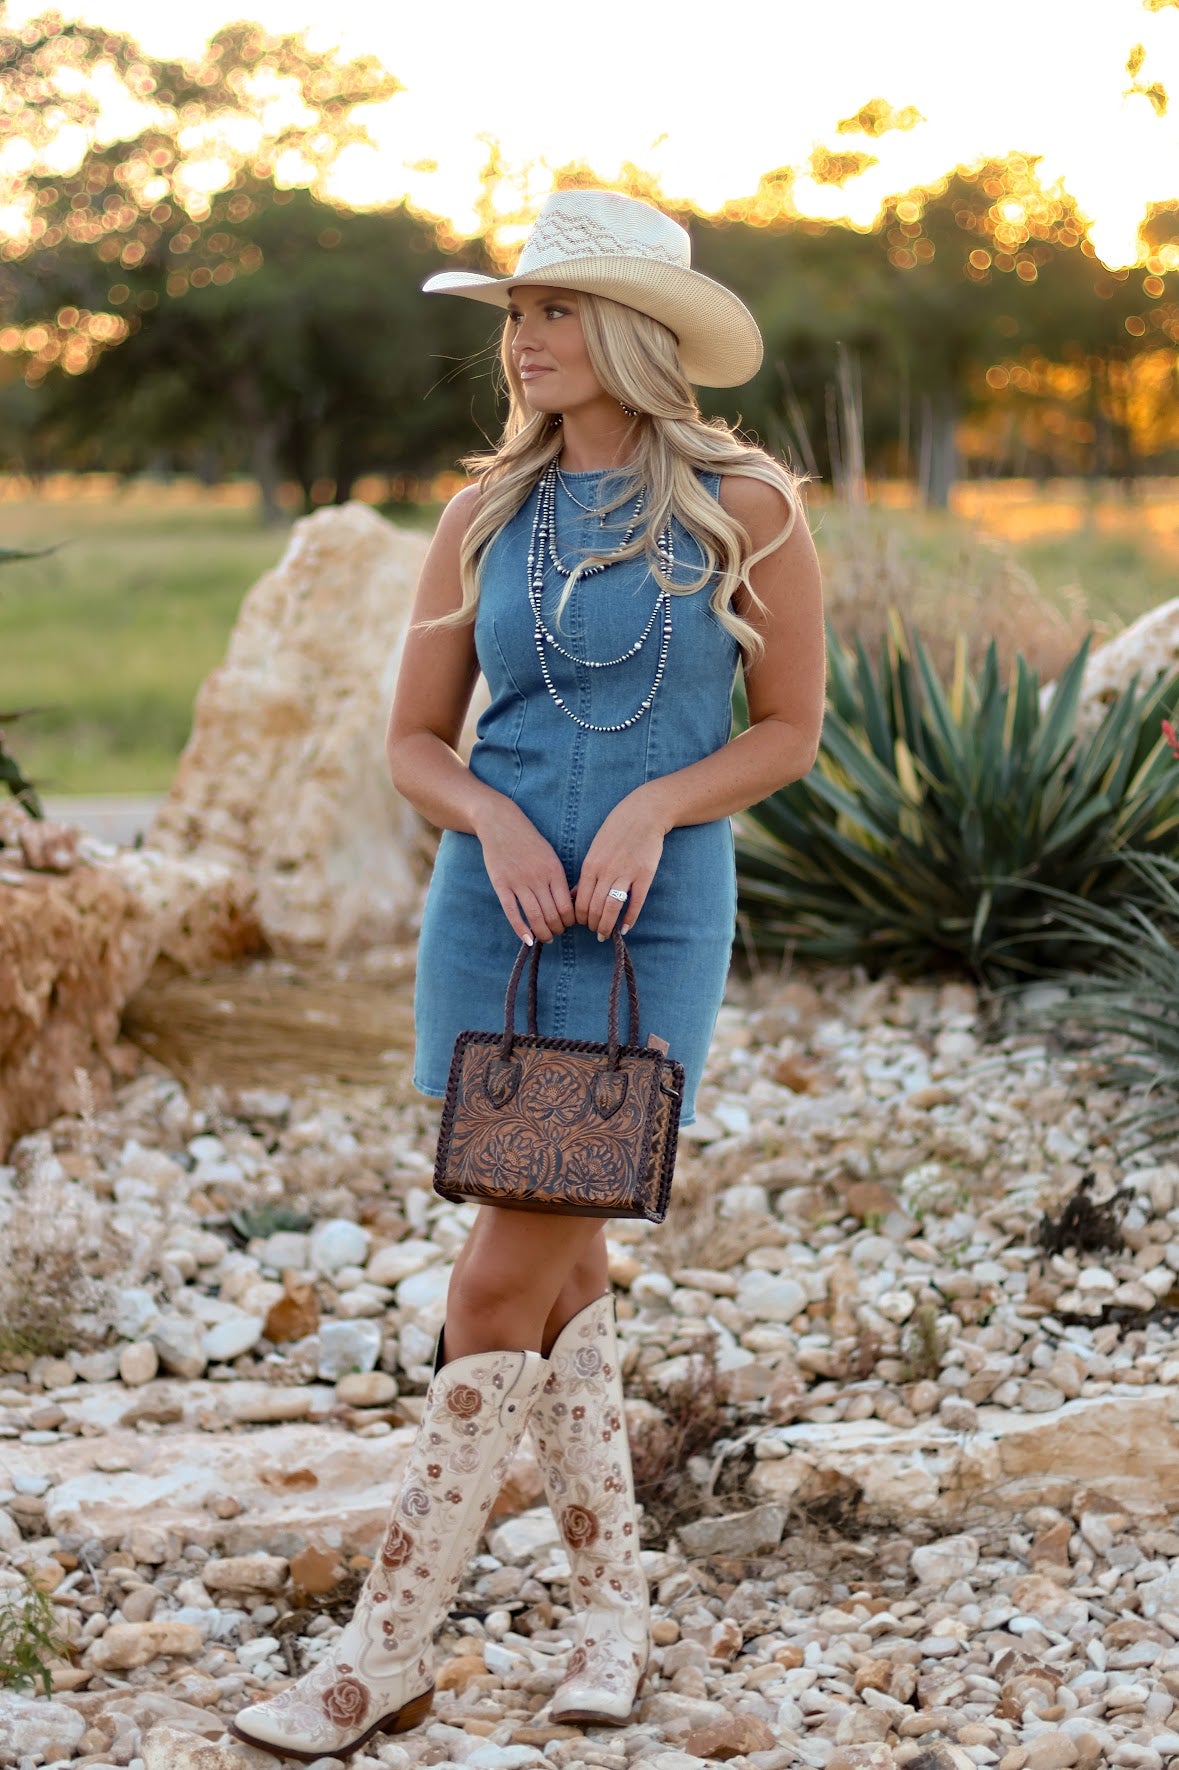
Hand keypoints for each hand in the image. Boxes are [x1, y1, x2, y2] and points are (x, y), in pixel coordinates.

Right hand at [476, 801, 574, 944]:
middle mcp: (538, 877)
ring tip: (545, 938)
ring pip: (534, 916)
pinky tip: (527, 940)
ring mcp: (518, 881)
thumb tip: (569, 904)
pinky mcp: (501, 884)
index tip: (567, 924)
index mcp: (554, 870)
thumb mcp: (550, 855)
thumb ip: (558, 878)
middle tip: (556, 933)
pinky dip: (520, 929)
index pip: (567, 906)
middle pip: (552, 914)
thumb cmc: (529, 840)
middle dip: (556, 929)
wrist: (500, 823)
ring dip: (542, 932)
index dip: (569, 921)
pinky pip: (512, 912)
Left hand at [574, 789, 665, 939]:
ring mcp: (626, 873)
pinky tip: (625, 928)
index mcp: (591, 865)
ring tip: (606, 934)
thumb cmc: (616, 831)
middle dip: (593, 924)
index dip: (580, 918)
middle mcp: (606, 871)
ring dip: (607, 925)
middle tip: (595, 932)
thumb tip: (573, 897)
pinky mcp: (644, 875)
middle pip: (594, 908)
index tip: (582, 924)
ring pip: (612, 908)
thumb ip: (586, 875)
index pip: (580, 901)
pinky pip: (635, 902)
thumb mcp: (594, 849)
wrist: (643, 814)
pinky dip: (629, 918)